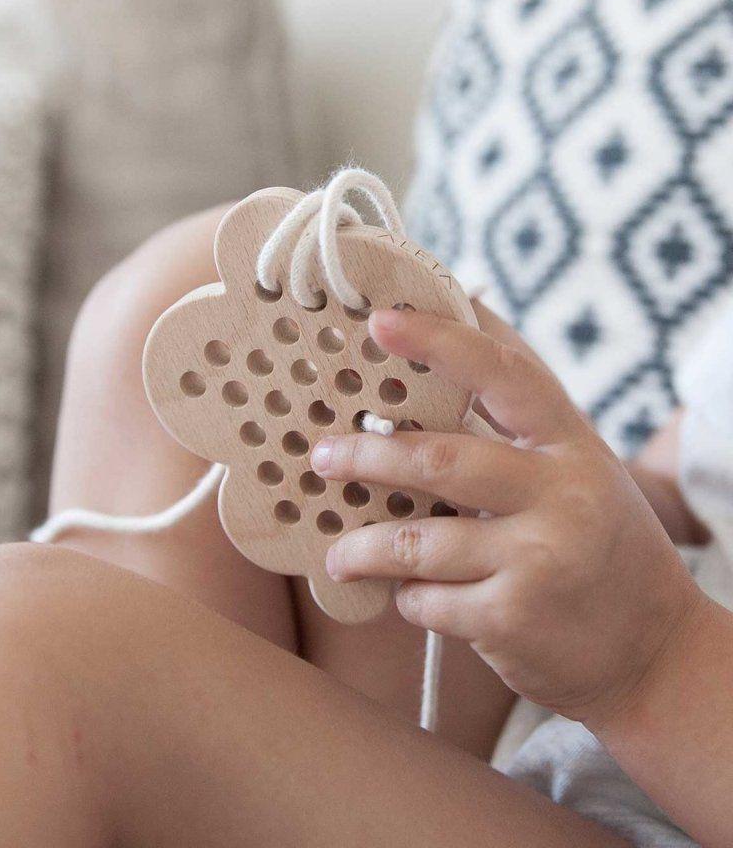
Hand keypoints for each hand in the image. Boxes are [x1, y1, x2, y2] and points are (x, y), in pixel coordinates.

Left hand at [310, 303, 707, 727]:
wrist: (657, 655)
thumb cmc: (598, 544)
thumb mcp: (577, 471)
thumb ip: (515, 427)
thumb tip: (429, 359)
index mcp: (572, 445)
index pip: (503, 374)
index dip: (438, 341)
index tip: (380, 322)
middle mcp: (561, 496)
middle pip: (439, 460)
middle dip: (366, 456)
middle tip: (321, 456)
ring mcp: (539, 559)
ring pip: (416, 542)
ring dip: (363, 548)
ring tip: (338, 554)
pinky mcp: (514, 619)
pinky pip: (426, 601)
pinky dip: (406, 598)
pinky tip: (409, 597)